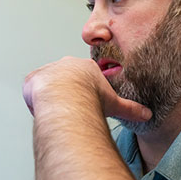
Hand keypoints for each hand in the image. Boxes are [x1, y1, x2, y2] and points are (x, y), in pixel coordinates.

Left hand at [22, 56, 150, 123]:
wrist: (66, 97)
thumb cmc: (90, 99)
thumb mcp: (115, 104)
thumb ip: (131, 109)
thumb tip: (147, 115)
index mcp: (85, 67)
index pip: (84, 78)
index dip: (85, 93)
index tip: (85, 104)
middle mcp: (65, 64)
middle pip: (66, 80)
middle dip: (67, 94)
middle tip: (71, 111)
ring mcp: (48, 70)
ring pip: (48, 85)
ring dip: (52, 98)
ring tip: (58, 114)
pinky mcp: (33, 79)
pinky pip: (33, 90)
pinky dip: (36, 101)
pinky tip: (45, 111)